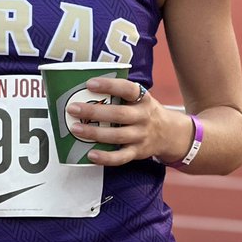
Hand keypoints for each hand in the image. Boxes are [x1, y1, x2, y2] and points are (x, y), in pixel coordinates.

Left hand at [65, 77, 183, 165]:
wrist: (169, 133)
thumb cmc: (143, 112)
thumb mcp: (139, 99)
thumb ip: (119, 94)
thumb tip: (84, 88)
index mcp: (143, 99)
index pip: (127, 89)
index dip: (109, 85)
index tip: (90, 83)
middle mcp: (143, 117)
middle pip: (119, 114)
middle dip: (94, 111)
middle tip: (72, 108)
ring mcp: (141, 136)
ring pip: (117, 136)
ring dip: (95, 133)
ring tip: (75, 129)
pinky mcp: (138, 152)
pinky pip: (121, 157)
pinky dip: (106, 158)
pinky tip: (90, 155)